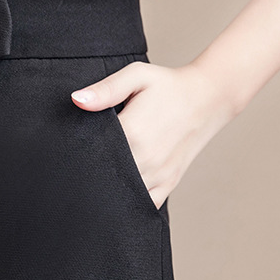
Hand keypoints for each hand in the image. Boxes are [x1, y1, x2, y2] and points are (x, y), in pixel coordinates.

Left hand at [70, 60, 236, 209]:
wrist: (208, 98)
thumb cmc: (169, 85)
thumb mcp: (137, 76)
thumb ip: (106, 89)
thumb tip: (77, 99)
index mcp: (133, 133)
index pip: (92, 153)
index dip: (79, 152)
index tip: (71, 148)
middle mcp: (145, 159)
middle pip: (104, 177)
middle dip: (89, 173)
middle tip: (77, 166)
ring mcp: (158, 175)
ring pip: (123, 195)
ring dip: (109, 189)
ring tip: (99, 175)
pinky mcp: (168, 183)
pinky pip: (144, 204)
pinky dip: (130, 201)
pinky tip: (120, 190)